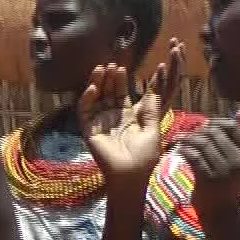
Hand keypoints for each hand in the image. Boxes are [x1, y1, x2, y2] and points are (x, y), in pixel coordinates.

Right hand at [79, 39, 182, 187]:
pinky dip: (87, 98)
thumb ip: (152, 109)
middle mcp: (112, 116)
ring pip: (96, 98)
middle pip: (108, 92)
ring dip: (97, 83)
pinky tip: (93, 87)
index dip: (123, 80)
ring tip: (101, 68)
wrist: (130, 175)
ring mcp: (99, 122)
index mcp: (128, 116)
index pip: (123, 93)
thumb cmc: (145, 157)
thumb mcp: (153, 129)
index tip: (125, 66)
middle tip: (112, 64)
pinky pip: (84, 110)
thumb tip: (155, 90)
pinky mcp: (88, 129)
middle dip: (109, 78)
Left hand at [182, 109, 239, 215]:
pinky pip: (193, 156)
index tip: (207, 126)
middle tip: (190, 134)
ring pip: (203, 144)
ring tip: (182, 140)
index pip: (234, 128)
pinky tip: (179, 150)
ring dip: (189, 139)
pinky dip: (184, 150)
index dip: (218, 122)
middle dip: (200, 131)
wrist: (221, 209)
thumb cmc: (229, 182)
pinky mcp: (208, 179)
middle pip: (216, 134)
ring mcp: (224, 171)